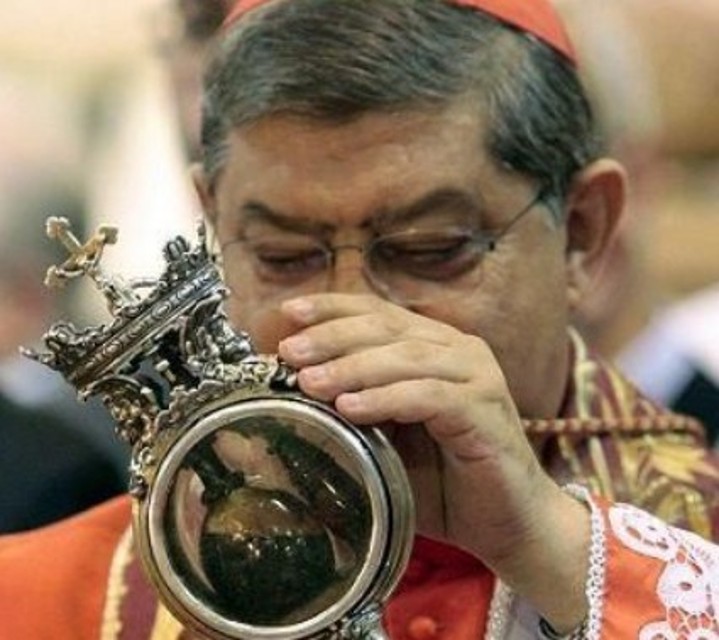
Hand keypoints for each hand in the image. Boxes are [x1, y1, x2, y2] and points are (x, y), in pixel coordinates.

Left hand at [277, 293, 589, 631]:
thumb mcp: (384, 438)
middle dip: (333, 336)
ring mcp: (476, 376)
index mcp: (432, 346)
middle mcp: (457, 350)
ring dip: (353, 367)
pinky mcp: (486, 409)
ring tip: (309, 382)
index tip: (288, 314)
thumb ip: (349, 410)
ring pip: (406, 357)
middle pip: (387, 327)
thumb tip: (290, 392)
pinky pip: (429, 395)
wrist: (505, 523)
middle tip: (290, 352)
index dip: (332, 307)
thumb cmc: (441, 480)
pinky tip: (350, 408)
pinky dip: (387, 398)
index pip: (377, 312)